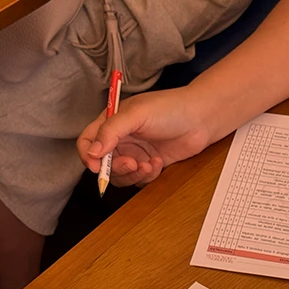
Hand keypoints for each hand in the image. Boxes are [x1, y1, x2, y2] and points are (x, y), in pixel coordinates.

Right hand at [76, 86, 211, 186]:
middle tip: (132, 163)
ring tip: (148, 164)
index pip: (87, 141)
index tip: (96, 166)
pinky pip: (140, 179)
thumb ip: (111, 131)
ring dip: (133, 175)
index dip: (87, 156)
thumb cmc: (170, 108)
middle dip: (116, 168)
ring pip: (121, 176)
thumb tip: (92, 152)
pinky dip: (148, 176)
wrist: (201, 118)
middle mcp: (121, 139)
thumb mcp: (136, 115)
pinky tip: (158, 162)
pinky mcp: (150, 164)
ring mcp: (136, 153)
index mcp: (111, 123)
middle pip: (103, 164)